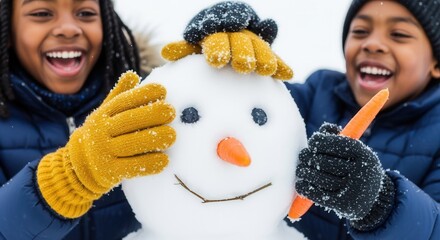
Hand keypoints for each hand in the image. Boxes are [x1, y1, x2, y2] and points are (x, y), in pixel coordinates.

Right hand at [37, 71, 175, 217]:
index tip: (162, 91)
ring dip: (154, 139)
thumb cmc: (103, 134)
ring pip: (132, 144)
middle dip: (152, 114)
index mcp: (103, 114)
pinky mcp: (109, 172)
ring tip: (172, 135)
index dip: (144, 93)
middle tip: (171, 112)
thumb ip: (120, 95)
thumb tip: (132, 74)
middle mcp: (101, 131)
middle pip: (129, 121)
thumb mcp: (106, 113)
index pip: (124, 101)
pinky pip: (132, 167)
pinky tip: (165, 160)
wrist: (79, 166)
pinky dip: (150, 164)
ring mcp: (103, 152)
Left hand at [160, 1, 292, 79]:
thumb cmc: (207, 45)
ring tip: (265, 70)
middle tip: (243, 66)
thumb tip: (166, 52)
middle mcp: (237, 36)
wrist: (229, 31)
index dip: (218, 49)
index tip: (216, 60)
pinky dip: (280, 65)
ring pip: (259, 49)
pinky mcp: (266, 51)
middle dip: (242, 53)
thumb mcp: (195, 47)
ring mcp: (253, 42)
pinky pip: (275, 57)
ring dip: (263, 58)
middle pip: (241, 43)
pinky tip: (287, 75)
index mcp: (217, 34)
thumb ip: (183, 50)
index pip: (217, 40)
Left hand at [295, 123, 394, 230]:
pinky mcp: (344, 205)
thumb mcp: (355, 151)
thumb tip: (324, 129)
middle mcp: (360, 172)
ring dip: (303, 172)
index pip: (336, 143)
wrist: (374, 201)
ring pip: (318, 177)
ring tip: (301, 169)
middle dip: (308, 157)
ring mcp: (353, 190)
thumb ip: (338, 136)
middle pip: (323, 161)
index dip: (319, 141)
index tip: (313, 142)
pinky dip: (304, 187)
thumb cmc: (357, 168)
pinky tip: (301, 183)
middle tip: (303, 156)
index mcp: (364, 154)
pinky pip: (317, 194)